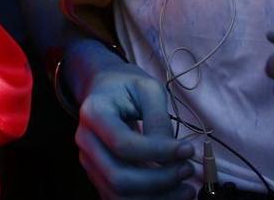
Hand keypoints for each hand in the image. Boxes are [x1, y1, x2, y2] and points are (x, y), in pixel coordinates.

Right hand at [75, 61, 195, 198]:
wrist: (103, 88)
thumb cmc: (126, 85)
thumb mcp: (148, 88)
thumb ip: (159, 119)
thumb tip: (173, 154)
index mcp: (93, 112)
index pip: (123, 144)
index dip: (158, 152)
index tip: (188, 150)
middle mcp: (85, 141)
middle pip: (118, 178)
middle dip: (160, 180)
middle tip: (188, 169)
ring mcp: (89, 162)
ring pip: (120, 196)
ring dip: (157, 198)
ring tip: (186, 188)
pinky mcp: (98, 176)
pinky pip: (122, 199)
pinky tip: (173, 192)